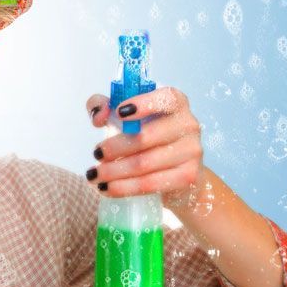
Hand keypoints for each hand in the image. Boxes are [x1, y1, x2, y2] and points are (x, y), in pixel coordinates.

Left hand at [85, 86, 205, 208]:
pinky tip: (107, 188)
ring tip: (95, 174)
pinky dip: (124, 188)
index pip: (165, 98)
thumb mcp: (124, 115)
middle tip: (96, 153)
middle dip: (115, 147)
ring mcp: (191, 151)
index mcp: (175, 103)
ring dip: (114, 171)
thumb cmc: (148, 135)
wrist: (178, 171)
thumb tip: (99, 116)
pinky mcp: (188, 176)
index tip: (119, 113)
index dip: (143, 104)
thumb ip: (104, 105)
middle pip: (145, 136)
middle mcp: (188, 124)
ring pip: (144, 163)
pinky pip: (150, 184)